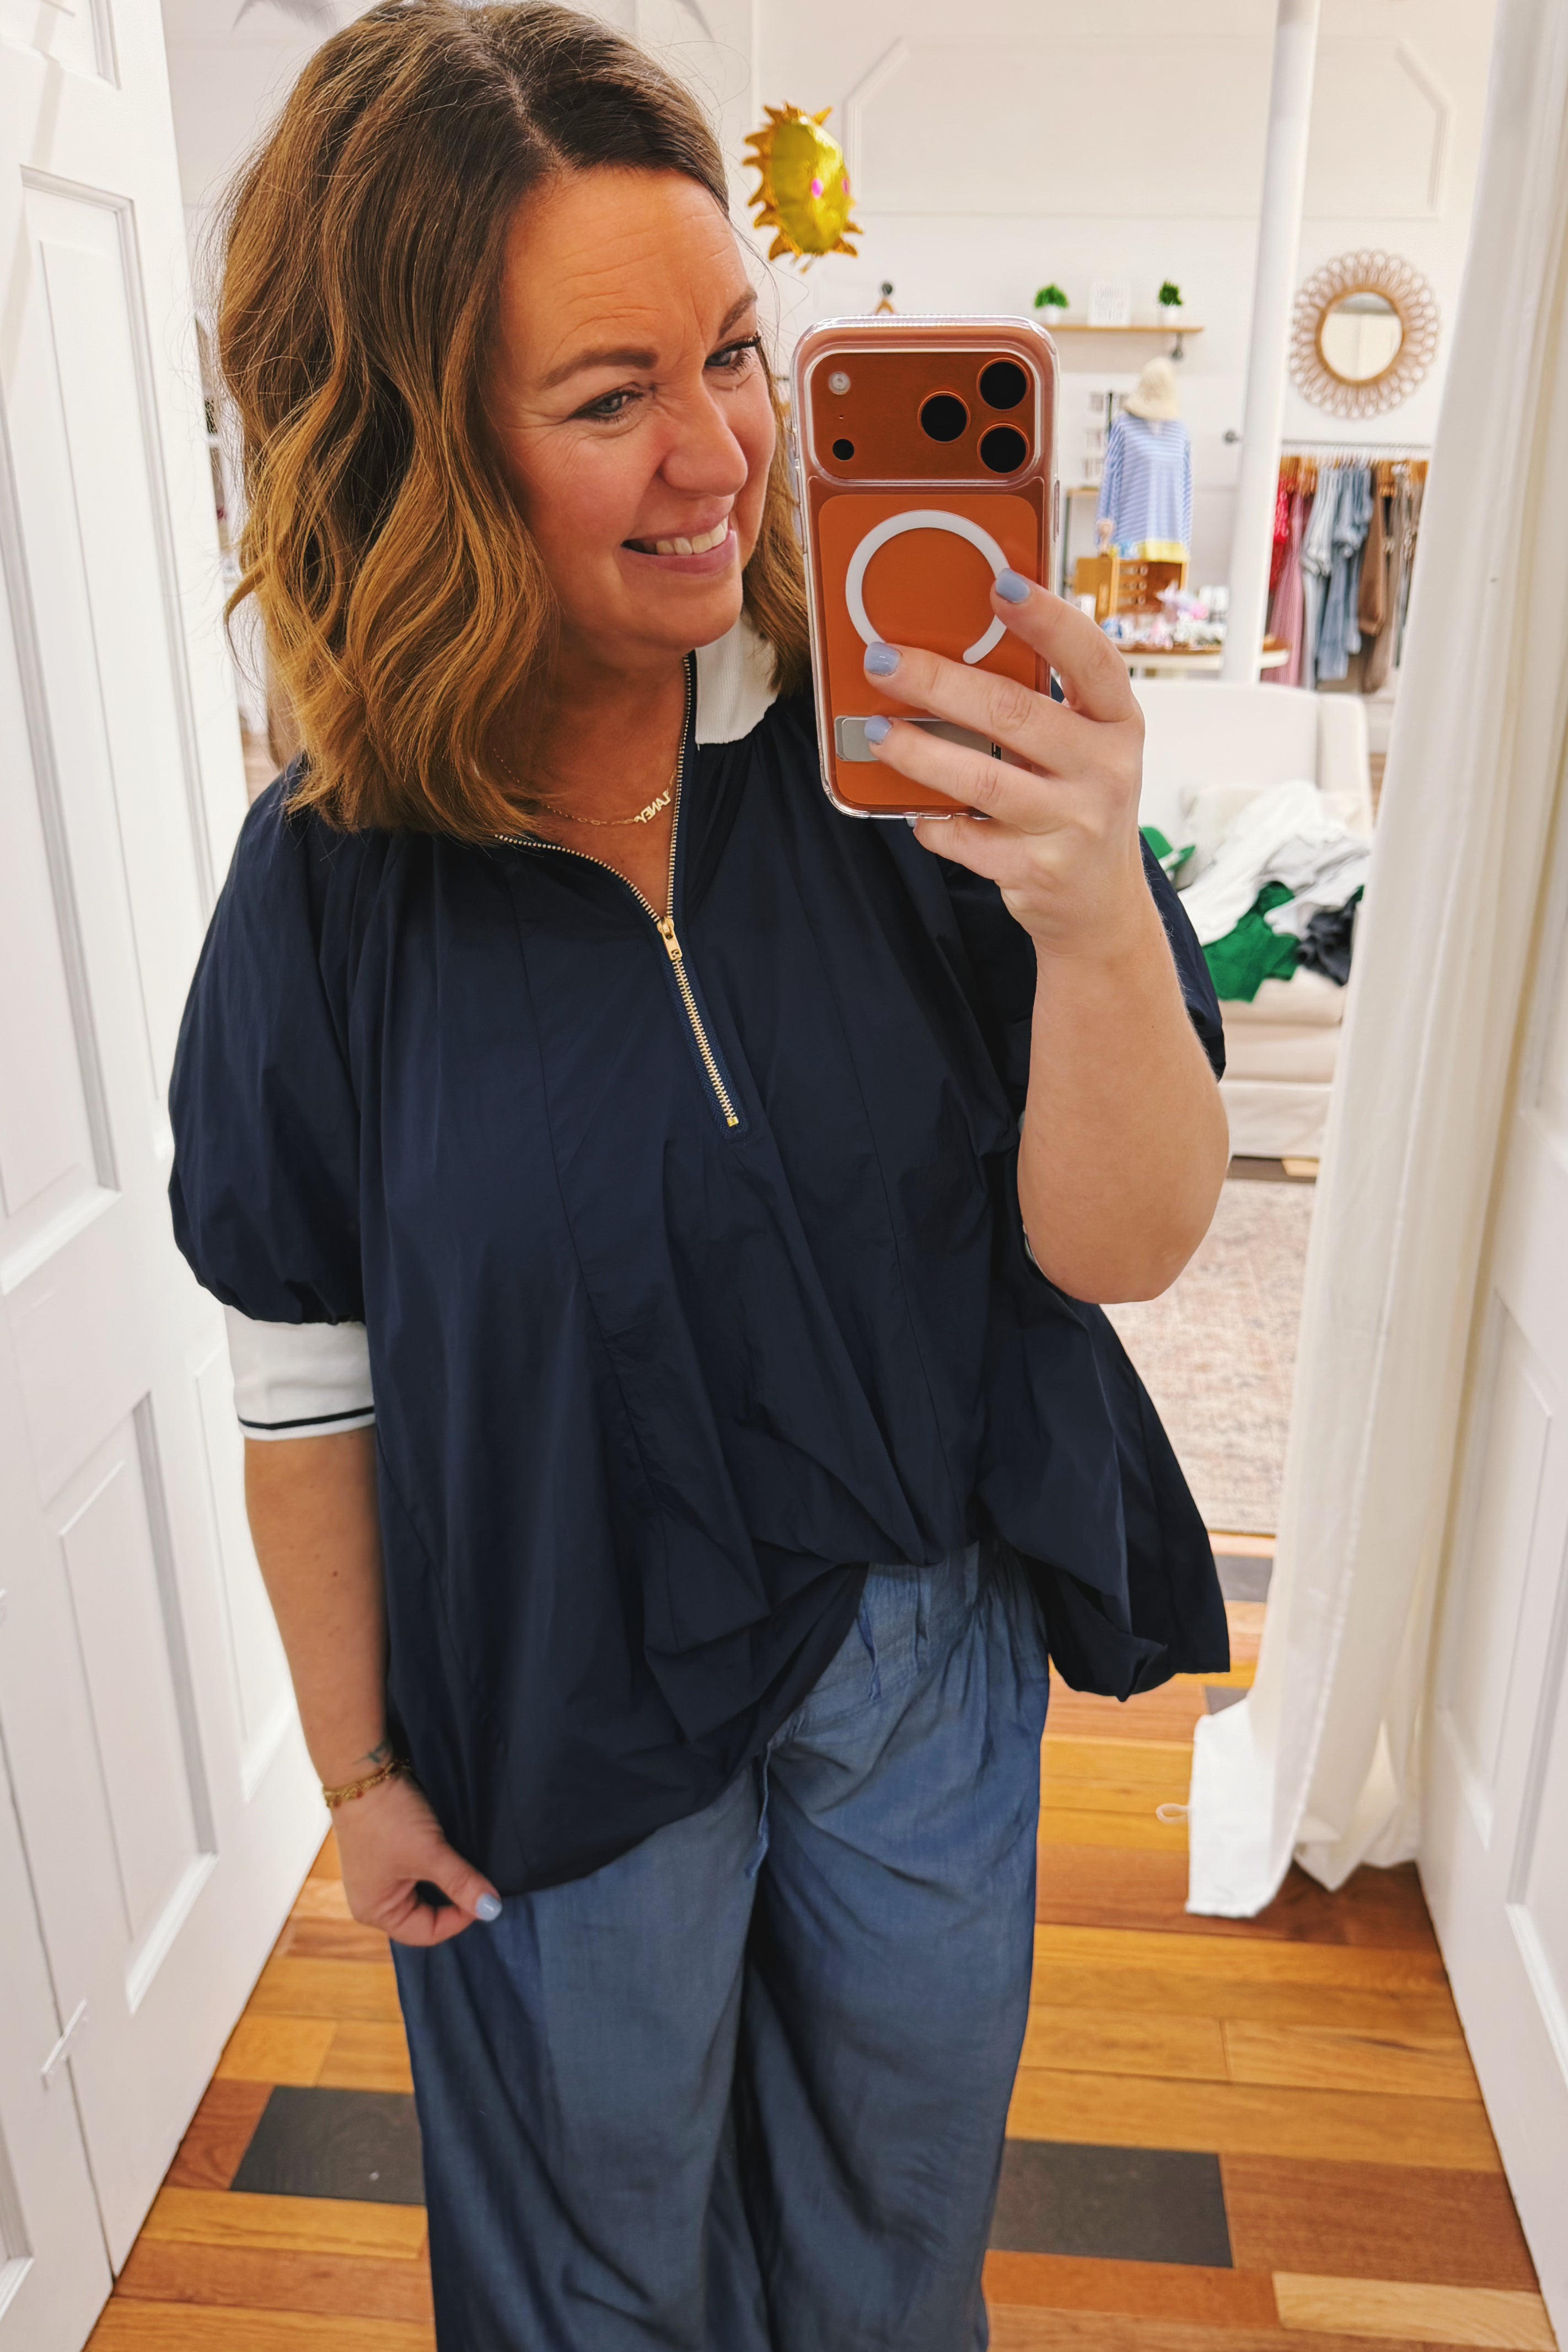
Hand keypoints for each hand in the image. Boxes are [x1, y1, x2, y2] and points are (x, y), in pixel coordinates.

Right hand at [332, 1769, 501, 1946]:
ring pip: (422, 1893)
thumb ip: (461, 1882)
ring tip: (466, 1871)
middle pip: (423, 1916)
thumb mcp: (429, 1852)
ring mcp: (377, 1878)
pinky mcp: (384, 1856)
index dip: (459, 1919)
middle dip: (452, 1902)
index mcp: (375, 1912)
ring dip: (445, 1884)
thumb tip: (492, 1909)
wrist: (363, 1772)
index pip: (427, 1932)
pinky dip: (434, 1870)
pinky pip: (415, 1874)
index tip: (485, 1896)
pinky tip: (449, 1857)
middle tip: (478, 1883)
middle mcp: (372, 1901)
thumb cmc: (389, 1818)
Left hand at [863, 575, 1150, 962]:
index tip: (1000, 583)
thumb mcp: (1084, 749)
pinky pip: (967, 838)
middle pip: (1014, 713)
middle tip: (884, 661)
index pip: (1091, 657)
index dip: (1047, 618)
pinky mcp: (1037, 870)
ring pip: (983, 777)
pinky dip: (933, 822)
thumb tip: (954, 650)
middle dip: (939, 682)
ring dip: (919, 751)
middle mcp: (1105, 770)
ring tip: (876, 730)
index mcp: (1118, 724)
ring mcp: (1074, 823)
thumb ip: (1042, 705)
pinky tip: (916, 810)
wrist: (1102, 908)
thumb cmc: (1080, 808)